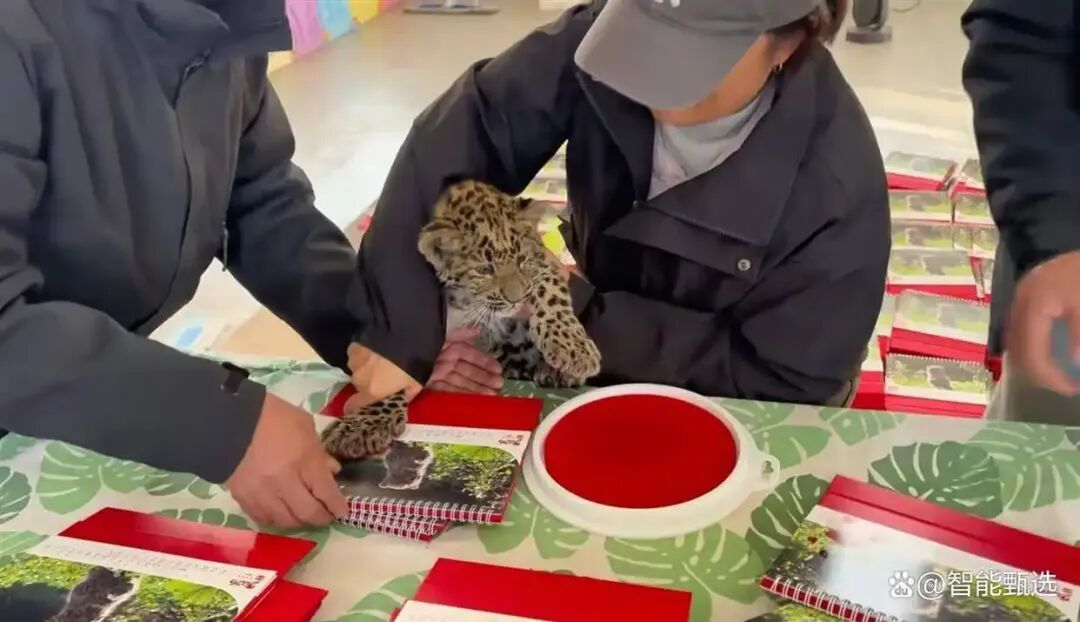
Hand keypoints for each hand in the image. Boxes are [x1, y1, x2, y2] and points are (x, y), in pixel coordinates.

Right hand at [226, 394, 347, 527]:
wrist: (228, 420)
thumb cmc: (272, 416)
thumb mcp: (304, 425)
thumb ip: (319, 451)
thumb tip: (331, 470)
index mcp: (304, 461)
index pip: (326, 493)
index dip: (337, 506)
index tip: (342, 511)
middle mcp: (285, 482)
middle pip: (308, 513)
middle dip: (321, 518)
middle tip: (326, 516)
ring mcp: (263, 494)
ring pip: (286, 521)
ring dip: (299, 521)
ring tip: (304, 515)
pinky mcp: (243, 498)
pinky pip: (263, 519)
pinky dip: (276, 519)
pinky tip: (280, 513)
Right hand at [348, 343, 422, 403]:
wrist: (403, 332)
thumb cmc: (412, 362)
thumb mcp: (416, 383)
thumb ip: (406, 395)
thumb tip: (402, 399)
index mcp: (372, 392)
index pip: (353, 406)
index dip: (357, 406)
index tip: (365, 402)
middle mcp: (358, 379)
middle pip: (360, 386)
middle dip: (370, 382)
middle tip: (385, 373)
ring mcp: (354, 361)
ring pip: (358, 369)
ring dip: (367, 367)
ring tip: (382, 358)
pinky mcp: (353, 346)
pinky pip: (357, 354)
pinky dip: (364, 353)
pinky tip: (375, 347)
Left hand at [427, 326, 502, 393]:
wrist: (397, 357)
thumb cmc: (421, 341)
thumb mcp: (441, 333)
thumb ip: (459, 333)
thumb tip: (478, 330)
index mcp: (448, 346)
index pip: (470, 354)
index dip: (484, 362)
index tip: (499, 370)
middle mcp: (445, 359)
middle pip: (467, 370)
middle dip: (484, 377)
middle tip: (499, 385)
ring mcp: (437, 373)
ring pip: (459, 381)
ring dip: (475, 388)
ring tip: (491, 395)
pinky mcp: (428, 384)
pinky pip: (446, 390)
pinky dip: (459, 394)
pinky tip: (473, 399)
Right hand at [1009, 250, 1079, 394]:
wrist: (1076, 234)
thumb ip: (1079, 333)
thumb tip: (1074, 363)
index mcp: (1033, 307)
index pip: (1032, 354)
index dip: (1050, 377)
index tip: (1071, 388)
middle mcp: (1019, 305)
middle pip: (1017, 351)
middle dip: (1039, 373)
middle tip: (1064, 384)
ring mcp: (1019, 299)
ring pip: (1016, 341)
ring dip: (1033, 360)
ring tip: (1056, 371)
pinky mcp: (1026, 295)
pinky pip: (1021, 329)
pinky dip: (1032, 345)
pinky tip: (1050, 349)